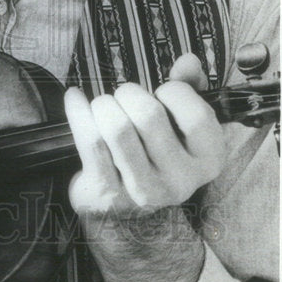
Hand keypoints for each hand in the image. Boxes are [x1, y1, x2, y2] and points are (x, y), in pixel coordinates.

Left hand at [63, 54, 225, 281]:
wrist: (134, 221)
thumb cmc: (157, 158)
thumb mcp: (181, 128)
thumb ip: (189, 90)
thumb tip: (188, 60)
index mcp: (206, 162)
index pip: (196, 116)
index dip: (174, 92)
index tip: (161, 91)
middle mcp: (179, 181)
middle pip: (148, 116)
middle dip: (128, 94)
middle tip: (123, 97)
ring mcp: (142, 191)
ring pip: (117, 128)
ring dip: (104, 104)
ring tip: (104, 105)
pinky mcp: (106, 194)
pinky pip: (89, 140)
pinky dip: (78, 112)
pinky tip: (76, 100)